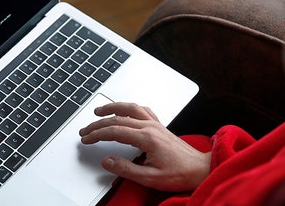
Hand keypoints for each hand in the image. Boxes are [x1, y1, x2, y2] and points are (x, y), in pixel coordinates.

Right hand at [79, 102, 209, 191]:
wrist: (200, 169)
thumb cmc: (180, 174)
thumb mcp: (150, 177)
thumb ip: (126, 169)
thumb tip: (107, 161)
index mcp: (147, 138)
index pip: (115, 131)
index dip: (97, 134)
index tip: (87, 139)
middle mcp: (151, 127)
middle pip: (118, 119)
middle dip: (98, 124)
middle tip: (85, 130)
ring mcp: (156, 124)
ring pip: (130, 108)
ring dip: (112, 108)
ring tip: (99, 111)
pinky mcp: (160, 126)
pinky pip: (142, 110)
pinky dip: (129, 108)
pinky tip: (124, 110)